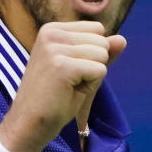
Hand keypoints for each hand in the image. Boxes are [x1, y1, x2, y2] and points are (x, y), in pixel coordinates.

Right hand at [0, 21, 125, 151]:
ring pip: (102, 55)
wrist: (29, 122)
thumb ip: (100, 51)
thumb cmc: (54, 97)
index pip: (97, 29)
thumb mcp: (80, 68)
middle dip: (94, 64)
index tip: (69, 70)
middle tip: (68, 81)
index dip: (91, 54)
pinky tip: (68, 92)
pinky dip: (90, 86)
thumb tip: (122, 39)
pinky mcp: (62, 65)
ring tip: (67, 86)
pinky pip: (99, 70)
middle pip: (102, 41)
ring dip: (91, 76)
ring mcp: (55, 48)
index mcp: (52, 29)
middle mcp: (51, 33)